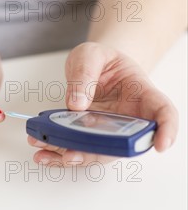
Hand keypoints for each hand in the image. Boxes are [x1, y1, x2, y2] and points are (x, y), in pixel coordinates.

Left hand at [28, 42, 177, 165]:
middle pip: (123, 143)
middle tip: (72, 153)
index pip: (163, 112)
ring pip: (97, 152)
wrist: (92, 64)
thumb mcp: (91, 54)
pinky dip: (58, 153)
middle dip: (98, 152)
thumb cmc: (101, 58)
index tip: (160, 144)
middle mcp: (129, 118)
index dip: (167, 130)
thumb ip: (85, 74)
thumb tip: (76, 105)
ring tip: (44, 151)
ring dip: (70, 155)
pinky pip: (78, 148)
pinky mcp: (90, 135)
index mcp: (141, 92)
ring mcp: (109, 130)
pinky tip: (41, 152)